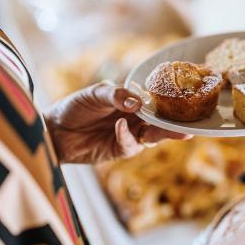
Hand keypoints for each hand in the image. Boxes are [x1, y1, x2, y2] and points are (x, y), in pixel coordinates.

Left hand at [45, 81, 189, 163]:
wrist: (54, 129)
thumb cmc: (75, 107)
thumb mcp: (95, 94)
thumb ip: (116, 95)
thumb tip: (138, 103)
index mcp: (132, 102)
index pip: (156, 104)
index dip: (171, 105)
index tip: (186, 104)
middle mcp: (135, 119)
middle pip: (160, 123)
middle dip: (175, 126)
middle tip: (189, 129)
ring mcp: (129, 135)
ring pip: (152, 136)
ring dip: (162, 133)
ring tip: (173, 131)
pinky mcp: (119, 150)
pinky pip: (130, 145)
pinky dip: (127, 135)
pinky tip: (120, 125)